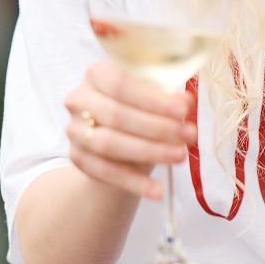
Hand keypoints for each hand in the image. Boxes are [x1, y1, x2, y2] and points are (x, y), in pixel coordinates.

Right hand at [64, 59, 197, 200]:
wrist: (119, 140)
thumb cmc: (140, 109)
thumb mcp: (154, 97)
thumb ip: (168, 95)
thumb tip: (185, 101)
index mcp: (97, 73)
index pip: (121, 83)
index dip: (153, 98)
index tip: (184, 110)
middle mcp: (79, 99)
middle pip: (116, 114)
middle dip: (157, 127)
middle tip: (189, 135)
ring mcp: (74, 129)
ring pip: (109, 144)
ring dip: (149, 152)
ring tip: (179, 156)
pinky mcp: (77, 157)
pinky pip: (106, 172)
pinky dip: (134, 183)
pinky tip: (158, 190)